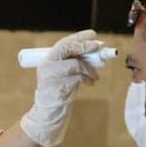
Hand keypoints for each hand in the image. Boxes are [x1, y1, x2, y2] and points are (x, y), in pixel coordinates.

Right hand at [20, 29, 100, 146]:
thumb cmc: (59, 90)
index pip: (64, 43)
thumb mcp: (63, 73)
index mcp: (47, 59)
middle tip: (98, 47)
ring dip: (90, 68)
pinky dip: (88, 78)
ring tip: (95, 74)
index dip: (79, 37)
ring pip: (76, 64)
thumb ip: (73, 61)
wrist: (48, 112)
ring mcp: (52, 77)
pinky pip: (79, 78)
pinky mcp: (59, 87)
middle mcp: (47, 66)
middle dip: (85, 46)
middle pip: (67, 49)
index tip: (93, 34)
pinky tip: (91, 82)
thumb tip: (94, 50)